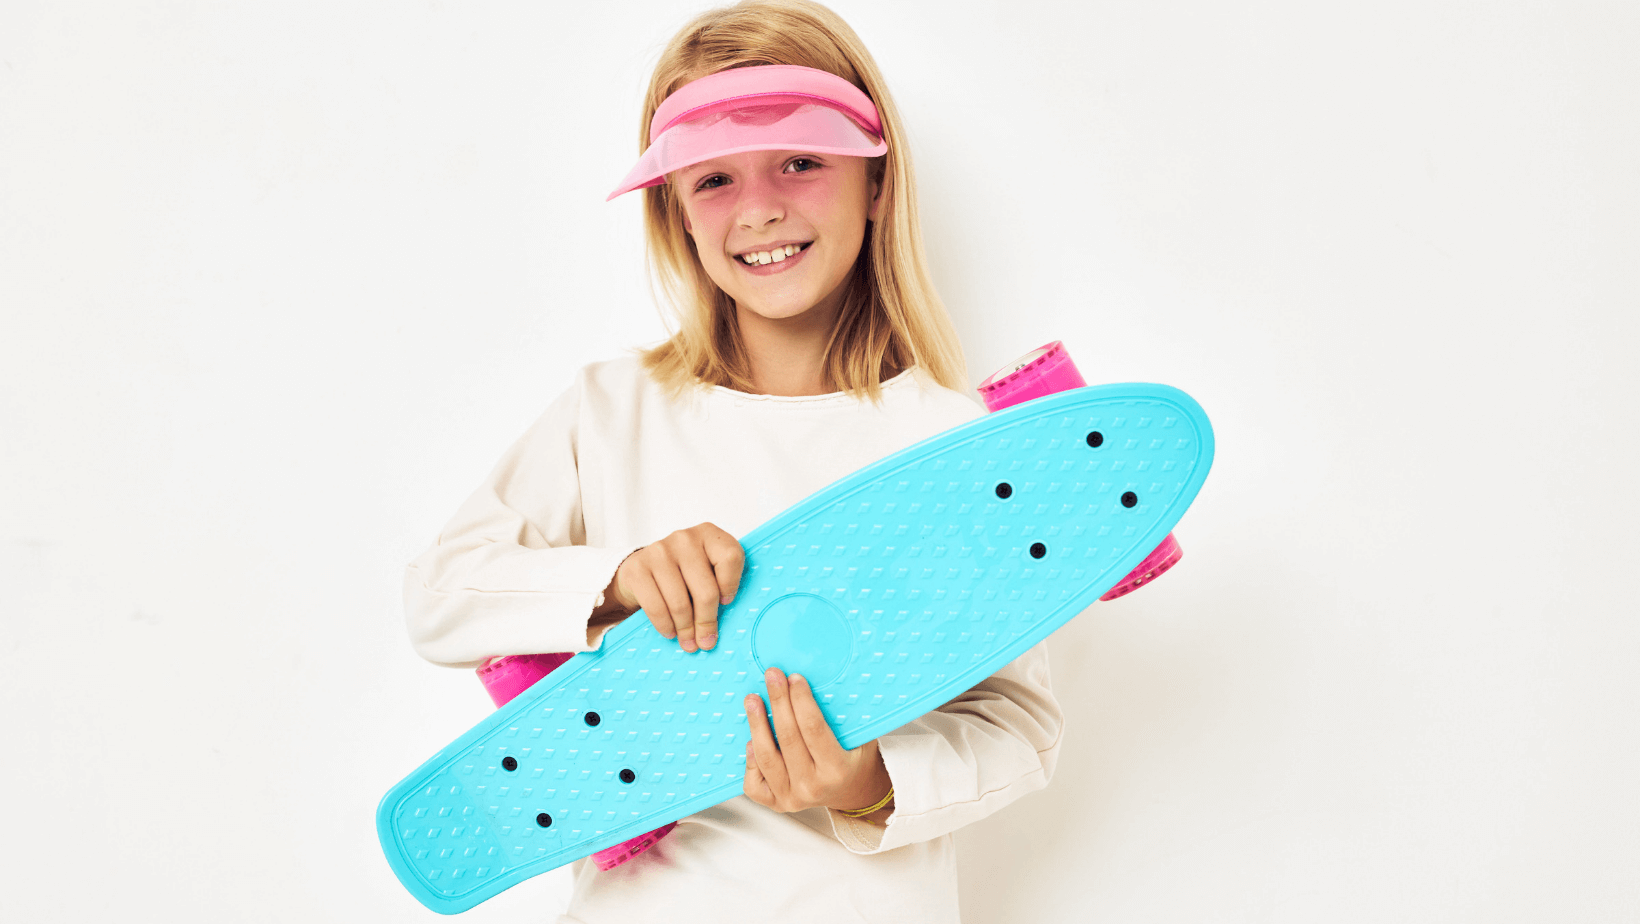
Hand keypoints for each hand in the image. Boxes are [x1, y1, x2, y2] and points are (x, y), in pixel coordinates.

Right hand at [610, 522, 743, 651]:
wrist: (642, 567)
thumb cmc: (682, 573)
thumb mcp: (704, 569)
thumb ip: (717, 586)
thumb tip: (716, 630)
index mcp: (708, 535)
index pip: (731, 557)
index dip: (731, 584)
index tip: (726, 602)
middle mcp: (685, 539)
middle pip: (706, 590)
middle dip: (707, 622)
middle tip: (706, 641)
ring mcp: (659, 551)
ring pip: (681, 603)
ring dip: (686, 629)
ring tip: (688, 641)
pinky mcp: (638, 568)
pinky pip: (656, 607)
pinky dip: (665, 625)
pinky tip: (670, 632)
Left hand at [743, 667, 892, 817]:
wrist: (852, 792)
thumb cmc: (854, 760)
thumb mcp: (861, 737)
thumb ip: (843, 715)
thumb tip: (818, 680)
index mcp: (836, 770)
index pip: (813, 728)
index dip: (801, 700)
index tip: (794, 678)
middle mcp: (812, 787)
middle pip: (787, 738)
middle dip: (778, 701)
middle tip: (772, 677)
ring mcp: (791, 798)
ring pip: (766, 757)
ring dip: (757, 724)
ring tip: (753, 700)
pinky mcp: (776, 802)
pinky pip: (754, 782)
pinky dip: (750, 758)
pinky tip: (752, 739)